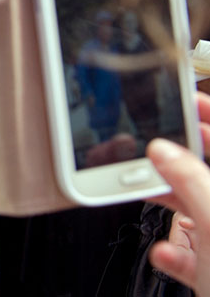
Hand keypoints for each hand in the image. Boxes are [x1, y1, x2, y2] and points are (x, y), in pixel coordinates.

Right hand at [146, 91, 209, 294]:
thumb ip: (190, 180)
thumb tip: (163, 149)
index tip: (186, 100)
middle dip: (181, 167)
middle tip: (153, 156)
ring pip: (203, 213)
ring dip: (176, 211)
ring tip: (153, 201)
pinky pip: (198, 254)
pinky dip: (179, 253)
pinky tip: (170, 255)